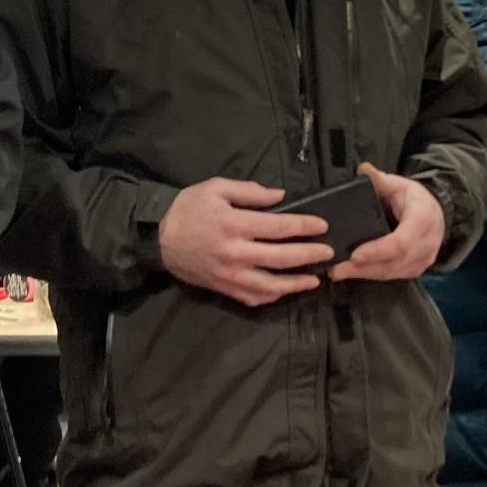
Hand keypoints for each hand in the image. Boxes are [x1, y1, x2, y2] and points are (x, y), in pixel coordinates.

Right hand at [157, 178, 330, 306]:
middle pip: (282, 257)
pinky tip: (286, 291)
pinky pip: (253, 298)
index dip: (304, 226)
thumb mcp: (216, 188)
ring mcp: (230, 275)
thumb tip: (280, 197)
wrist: (157, 237)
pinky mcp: (223, 288)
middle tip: (328, 252)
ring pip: (271, 285)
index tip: (322, 226)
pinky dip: (272, 296)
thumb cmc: (188, 208)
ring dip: (296, 283)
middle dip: (309, 255)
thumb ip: (250, 191)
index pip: (279, 226)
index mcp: (235, 224)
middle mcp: (236, 253)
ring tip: (316, 279)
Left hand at [331, 164, 446, 282]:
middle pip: (394, 263)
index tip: (354, 255)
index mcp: (422, 220)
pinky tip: (354, 273)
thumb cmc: (414, 198)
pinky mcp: (417, 269)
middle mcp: (426, 243)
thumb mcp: (399, 184)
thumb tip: (363, 169)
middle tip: (337, 270)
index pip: (401, 242)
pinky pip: (394, 276)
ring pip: (393, 273)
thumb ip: (380, 179)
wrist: (436, 212)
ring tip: (339, 272)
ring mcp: (424, 259)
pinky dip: (373, 276)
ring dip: (365, 275)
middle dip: (364, 269)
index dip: (378, 251)